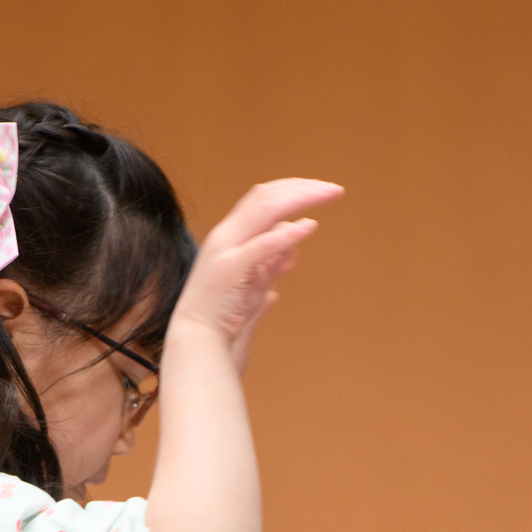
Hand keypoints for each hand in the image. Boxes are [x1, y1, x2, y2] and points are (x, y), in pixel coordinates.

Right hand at [171, 178, 342, 371]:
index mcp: (230, 239)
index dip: (292, 191)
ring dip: (301, 198)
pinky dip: (286, 234)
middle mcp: (225, 237)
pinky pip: (261, 245)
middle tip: (334, 190)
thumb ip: (270, 270)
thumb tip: (290, 259)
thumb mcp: (253, 289)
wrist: (196, 344)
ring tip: (329, 194)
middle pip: (265, 196)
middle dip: (302, 187)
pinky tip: (309, 226)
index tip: (321, 192)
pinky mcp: (229, 269)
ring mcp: (225, 251)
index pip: (261, 200)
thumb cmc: (222, 323)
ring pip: (264, 209)